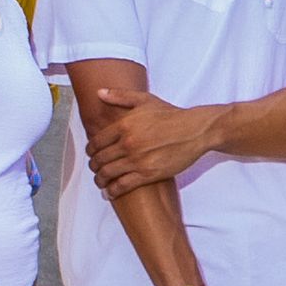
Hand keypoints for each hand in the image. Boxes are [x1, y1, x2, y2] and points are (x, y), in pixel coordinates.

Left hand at [88, 88, 223, 196]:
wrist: (196, 130)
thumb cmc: (172, 115)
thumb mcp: (145, 100)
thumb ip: (120, 96)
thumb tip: (99, 92)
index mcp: (124, 125)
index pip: (96, 142)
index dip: (90, 151)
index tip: (92, 154)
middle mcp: (128, 143)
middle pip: (100, 159)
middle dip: (94, 166)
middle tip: (95, 169)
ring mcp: (138, 160)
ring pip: (108, 173)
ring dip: (100, 179)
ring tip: (101, 181)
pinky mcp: (149, 173)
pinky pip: (123, 185)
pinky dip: (112, 191)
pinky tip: (110, 192)